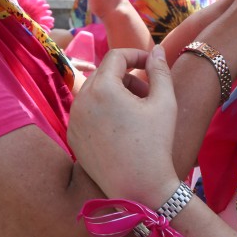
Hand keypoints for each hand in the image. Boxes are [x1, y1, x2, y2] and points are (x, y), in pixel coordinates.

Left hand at [69, 46, 179, 205]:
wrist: (138, 187)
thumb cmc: (155, 143)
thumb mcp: (165, 102)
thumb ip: (160, 69)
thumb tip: (155, 49)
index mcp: (103, 88)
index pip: (116, 56)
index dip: (137, 55)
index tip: (152, 65)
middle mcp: (81, 100)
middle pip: (104, 73)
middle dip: (127, 76)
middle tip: (149, 92)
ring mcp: (73, 120)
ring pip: (94, 92)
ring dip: (116, 93)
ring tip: (138, 111)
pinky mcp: (72, 137)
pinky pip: (87, 112)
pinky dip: (103, 111)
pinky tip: (122, 130)